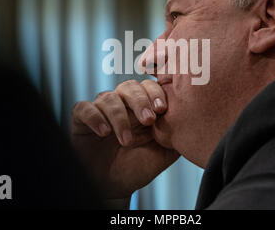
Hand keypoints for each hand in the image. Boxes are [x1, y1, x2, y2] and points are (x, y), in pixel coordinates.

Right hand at [71, 79, 179, 198]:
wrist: (112, 187)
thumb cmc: (138, 167)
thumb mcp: (163, 153)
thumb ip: (176, 135)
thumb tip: (192, 119)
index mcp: (141, 107)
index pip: (149, 87)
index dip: (156, 93)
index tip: (162, 109)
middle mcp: (121, 104)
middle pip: (129, 86)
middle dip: (140, 101)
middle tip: (148, 120)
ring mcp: (101, 110)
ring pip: (109, 97)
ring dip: (120, 117)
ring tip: (126, 140)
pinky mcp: (81, 119)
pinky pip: (84, 108)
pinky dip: (95, 117)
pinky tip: (104, 132)